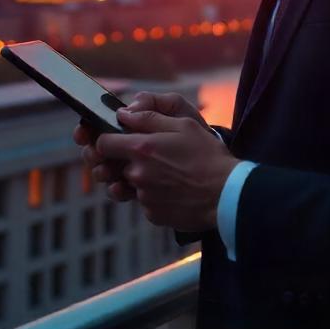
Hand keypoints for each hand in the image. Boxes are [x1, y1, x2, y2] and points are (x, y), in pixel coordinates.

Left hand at [73, 91, 217, 202]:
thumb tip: (123, 114)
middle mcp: (137, 174)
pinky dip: (154, 195)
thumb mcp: (183, 124)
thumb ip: (148, 117)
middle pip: (114, 166)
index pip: (102, 144)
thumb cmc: (208, 156)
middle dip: (124, 160)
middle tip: (149, 156)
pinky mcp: (153, 214)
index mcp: (141, 148)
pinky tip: (173, 189)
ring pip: (130, 185)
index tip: (115, 139)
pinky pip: (144, 202)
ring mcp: (144, 197)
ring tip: (166, 173)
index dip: (106, 140)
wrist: (228, 194)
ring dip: (140, 179)